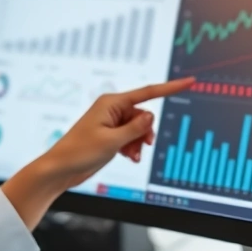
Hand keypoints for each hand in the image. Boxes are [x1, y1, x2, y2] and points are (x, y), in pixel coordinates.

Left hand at [41, 77, 194, 189]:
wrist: (61, 169)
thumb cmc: (79, 152)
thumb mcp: (112, 141)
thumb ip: (136, 128)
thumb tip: (151, 116)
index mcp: (112, 103)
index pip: (148, 93)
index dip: (171, 87)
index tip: (190, 81)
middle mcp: (112, 109)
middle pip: (144, 116)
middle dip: (145, 132)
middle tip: (140, 147)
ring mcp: (111, 123)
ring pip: (139, 129)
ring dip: (139, 143)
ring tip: (131, 156)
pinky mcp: (110, 135)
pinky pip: (131, 138)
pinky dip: (132, 148)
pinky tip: (128, 157)